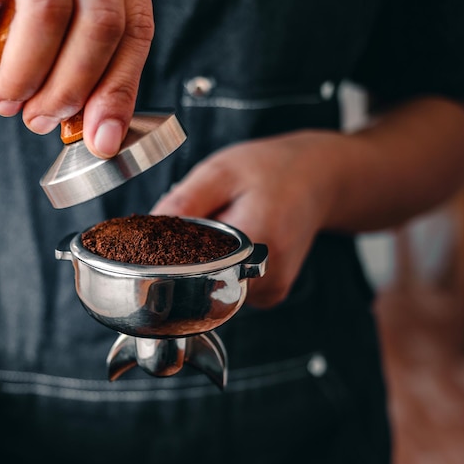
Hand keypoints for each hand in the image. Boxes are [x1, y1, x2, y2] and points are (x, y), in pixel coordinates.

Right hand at [0, 0, 153, 157]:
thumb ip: (82, 27)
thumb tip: (91, 117)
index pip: (136, 25)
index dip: (120, 90)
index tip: (102, 138)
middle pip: (100, 24)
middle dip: (71, 91)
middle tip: (41, 121)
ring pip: (47, 14)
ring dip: (25, 78)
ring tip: (6, 103)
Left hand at [151, 132, 336, 308]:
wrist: (318, 178)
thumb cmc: (273, 169)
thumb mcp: (221, 172)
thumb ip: (185, 202)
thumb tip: (146, 230)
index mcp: (255, 245)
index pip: (191, 272)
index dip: (166, 260)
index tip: (157, 243)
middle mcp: (267, 278)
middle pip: (200, 284)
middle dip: (186, 258)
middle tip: (200, 221)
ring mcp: (271, 291)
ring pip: (213, 287)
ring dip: (205, 262)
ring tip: (223, 225)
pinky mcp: (270, 293)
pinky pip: (229, 286)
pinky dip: (221, 265)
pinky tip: (233, 240)